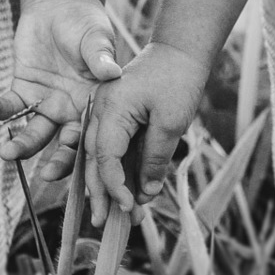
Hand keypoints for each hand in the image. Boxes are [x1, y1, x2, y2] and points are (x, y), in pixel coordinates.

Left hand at [0, 0, 121, 178]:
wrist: (59, 5)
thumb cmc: (85, 22)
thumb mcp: (95, 37)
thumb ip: (100, 56)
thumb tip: (112, 71)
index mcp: (98, 104)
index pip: (94, 136)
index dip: (87, 154)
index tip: (83, 166)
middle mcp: (73, 111)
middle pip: (65, 145)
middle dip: (56, 163)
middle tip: (43, 177)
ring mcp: (46, 104)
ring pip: (34, 133)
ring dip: (21, 145)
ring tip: (6, 152)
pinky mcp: (23, 91)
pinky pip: (10, 107)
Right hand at [86, 42, 208, 225]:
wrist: (180, 50)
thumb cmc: (178, 79)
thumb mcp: (171, 122)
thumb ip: (155, 157)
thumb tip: (146, 192)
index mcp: (110, 108)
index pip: (104, 156)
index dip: (114, 185)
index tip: (128, 206)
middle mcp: (100, 110)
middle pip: (93, 159)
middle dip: (100, 193)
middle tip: (103, 224)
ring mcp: (104, 112)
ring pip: (99, 156)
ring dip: (109, 185)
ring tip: (119, 214)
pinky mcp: (115, 115)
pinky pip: (111, 147)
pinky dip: (118, 169)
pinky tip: (127, 190)